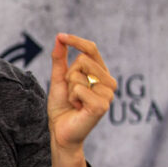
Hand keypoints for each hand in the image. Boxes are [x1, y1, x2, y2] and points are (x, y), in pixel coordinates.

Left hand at [47, 33, 115, 151]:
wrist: (60, 131)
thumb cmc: (62, 106)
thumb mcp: (59, 79)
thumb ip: (60, 59)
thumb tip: (59, 37)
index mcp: (101, 74)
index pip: (91, 50)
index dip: (76, 41)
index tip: (61, 36)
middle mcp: (108, 82)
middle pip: (82, 60)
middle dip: (68, 75)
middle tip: (71, 93)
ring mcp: (107, 94)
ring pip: (79, 74)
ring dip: (69, 88)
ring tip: (75, 101)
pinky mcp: (102, 105)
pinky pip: (78, 89)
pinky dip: (71, 98)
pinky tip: (78, 108)